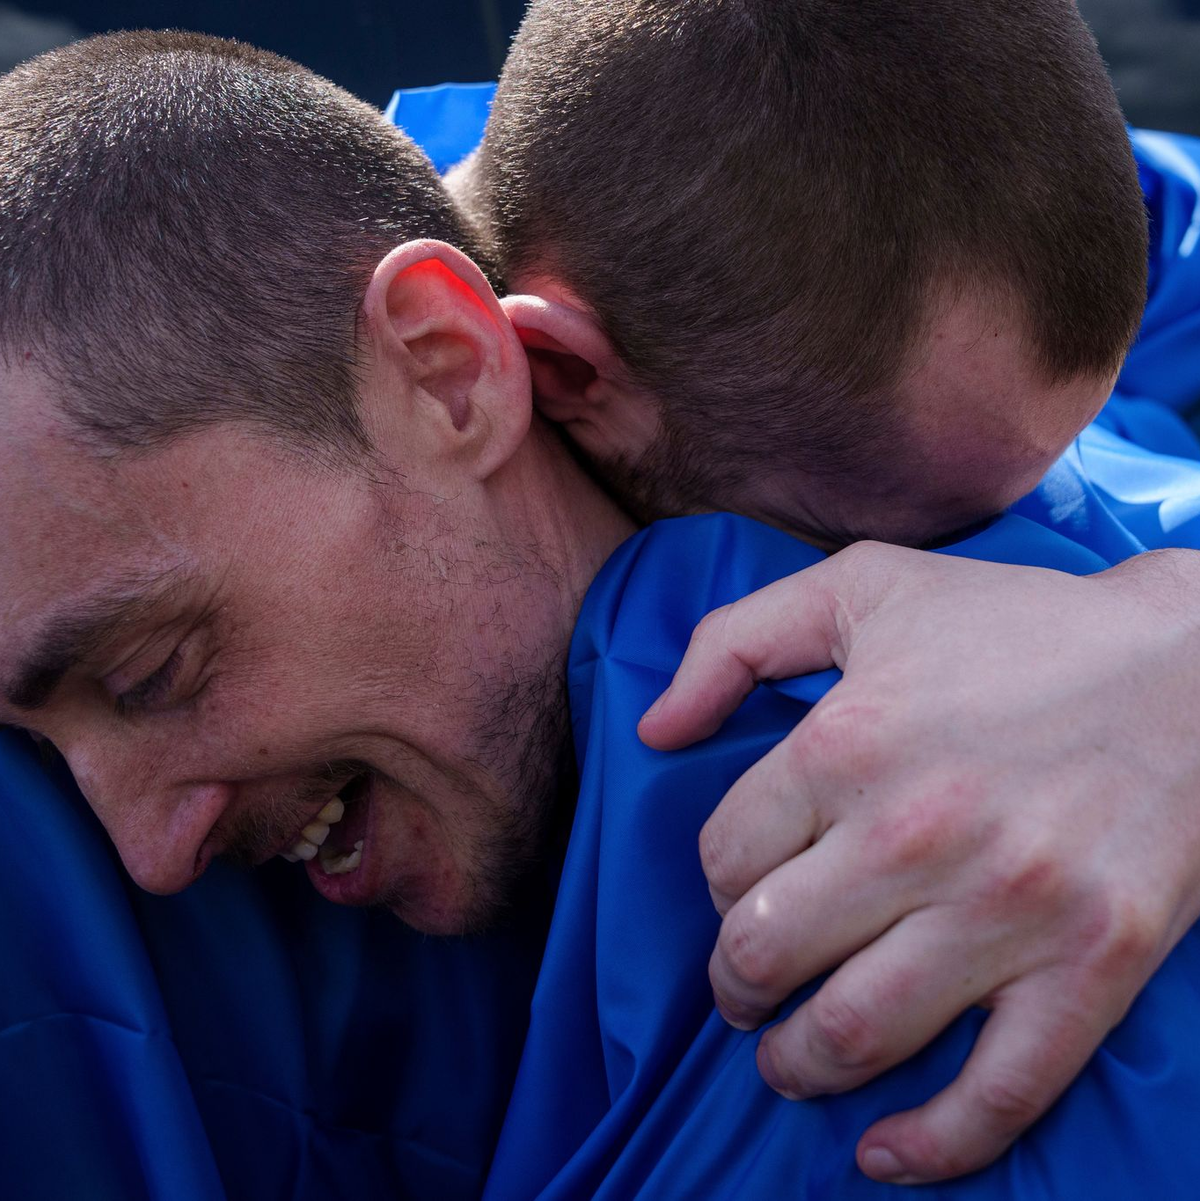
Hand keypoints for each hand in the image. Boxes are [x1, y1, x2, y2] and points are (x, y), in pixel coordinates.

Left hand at [639, 542, 1199, 1183]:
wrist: (1190, 668)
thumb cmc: (1014, 625)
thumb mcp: (860, 588)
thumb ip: (733, 642)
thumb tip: (655, 730)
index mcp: (848, 742)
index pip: (726, 855)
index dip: (718, 880)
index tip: (742, 884)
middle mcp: (916, 833)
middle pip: (766, 950)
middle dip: (734, 982)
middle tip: (742, 984)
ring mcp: (1008, 911)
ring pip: (853, 1032)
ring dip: (795, 1064)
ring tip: (785, 1058)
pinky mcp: (1091, 968)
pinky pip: (998, 1093)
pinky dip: (930, 1145)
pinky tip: (881, 1153)